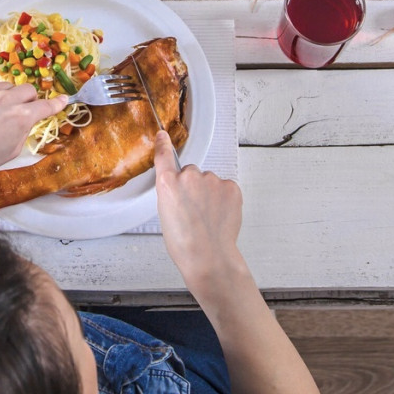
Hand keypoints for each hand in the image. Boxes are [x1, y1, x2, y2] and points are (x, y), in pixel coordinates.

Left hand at [0, 83, 67, 186]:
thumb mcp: (11, 150)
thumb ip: (24, 129)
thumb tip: (29, 118)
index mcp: (20, 117)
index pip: (45, 105)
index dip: (56, 103)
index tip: (62, 99)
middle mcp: (5, 99)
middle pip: (28, 90)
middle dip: (29, 100)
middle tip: (21, 112)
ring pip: (8, 87)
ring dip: (8, 97)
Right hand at [154, 131, 244, 293]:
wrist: (208, 257)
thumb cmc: (184, 243)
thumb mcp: (165, 215)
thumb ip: (172, 193)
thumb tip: (182, 189)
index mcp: (167, 184)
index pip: (164, 156)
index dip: (163, 144)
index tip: (163, 136)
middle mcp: (189, 176)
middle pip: (190, 172)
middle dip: (193, 186)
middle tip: (193, 209)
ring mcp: (212, 181)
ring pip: (209, 181)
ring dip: (209, 193)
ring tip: (207, 217)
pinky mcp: (231, 187)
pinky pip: (225, 187)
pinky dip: (224, 198)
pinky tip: (220, 215)